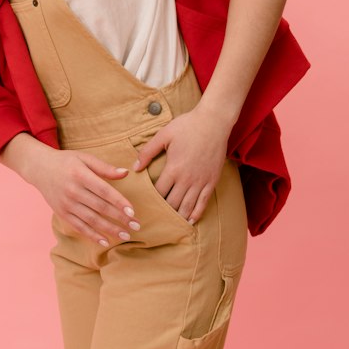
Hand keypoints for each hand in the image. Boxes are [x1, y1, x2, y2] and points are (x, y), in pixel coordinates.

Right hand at [31, 149, 140, 245]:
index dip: (119, 202)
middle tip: (136, 225)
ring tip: (125, 235)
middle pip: (100, 207)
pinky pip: (79, 227)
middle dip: (120, 218)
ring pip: (91, 220)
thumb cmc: (66, 161)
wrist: (39, 168)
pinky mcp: (62, 213)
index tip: (132, 211)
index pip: (104, 191)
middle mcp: (72, 191)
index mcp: (80, 175)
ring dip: (110, 229)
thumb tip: (126, 173)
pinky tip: (105, 241)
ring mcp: (66, 204)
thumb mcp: (84, 158)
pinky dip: (92, 236)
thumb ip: (104, 167)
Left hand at [131, 107, 230, 223]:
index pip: (159, 192)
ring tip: (169, 226)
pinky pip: (203, 202)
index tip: (143, 208)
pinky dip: (196, 213)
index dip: (151, 202)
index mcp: (173, 168)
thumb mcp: (163, 135)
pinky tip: (190, 220)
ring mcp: (201, 181)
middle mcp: (187, 179)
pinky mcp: (212, 181)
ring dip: (178, 217)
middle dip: (163, 213)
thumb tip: (134, 168)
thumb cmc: (187, 126)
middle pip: (172, 203)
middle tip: (154, 221)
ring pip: (188, 206)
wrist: (214, 122)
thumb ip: (147, 152)